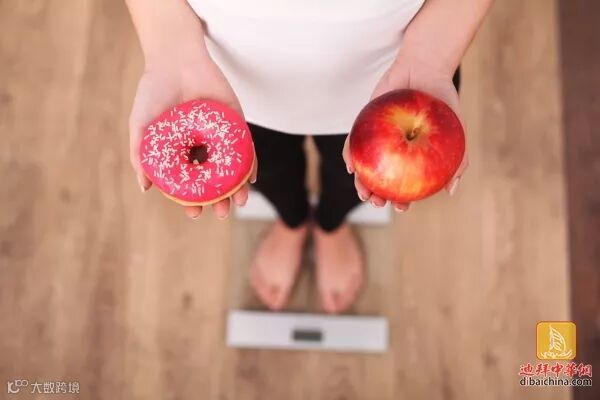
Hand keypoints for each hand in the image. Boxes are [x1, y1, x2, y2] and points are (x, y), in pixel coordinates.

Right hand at [129, 58, 256, 218]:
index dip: (193, 201)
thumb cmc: (154, 92)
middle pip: (214, 181)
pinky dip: (251, 164)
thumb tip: (145, 188)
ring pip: (232, 169)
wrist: (175, 59)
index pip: (190, 183)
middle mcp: (203, 148)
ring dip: (238, 188)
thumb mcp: (141, 126)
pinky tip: (252, 178)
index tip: (194, 213)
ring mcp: (221, 137)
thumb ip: (141, 156)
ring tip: (239, 202)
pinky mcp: (236, 124)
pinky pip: (247, 147)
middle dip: (219, 200)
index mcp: (181, 152)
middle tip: (220, 212)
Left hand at [342, 58, 466, 211]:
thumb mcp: (456, 133)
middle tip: (378, 203)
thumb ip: (458, 161)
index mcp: (412, 158)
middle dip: (377, 197)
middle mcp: (393, 152)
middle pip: (382, 181)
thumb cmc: (443, 102)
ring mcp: (377, 140)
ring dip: (361, 182)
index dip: (402, 200)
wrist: (425, 69)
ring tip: (363, 192)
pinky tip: (350, 166)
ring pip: (366, 166)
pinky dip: (350, 155)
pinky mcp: (364, 125)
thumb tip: (451, 191)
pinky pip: (354, 143)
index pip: (405, 186)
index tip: (402, 208)